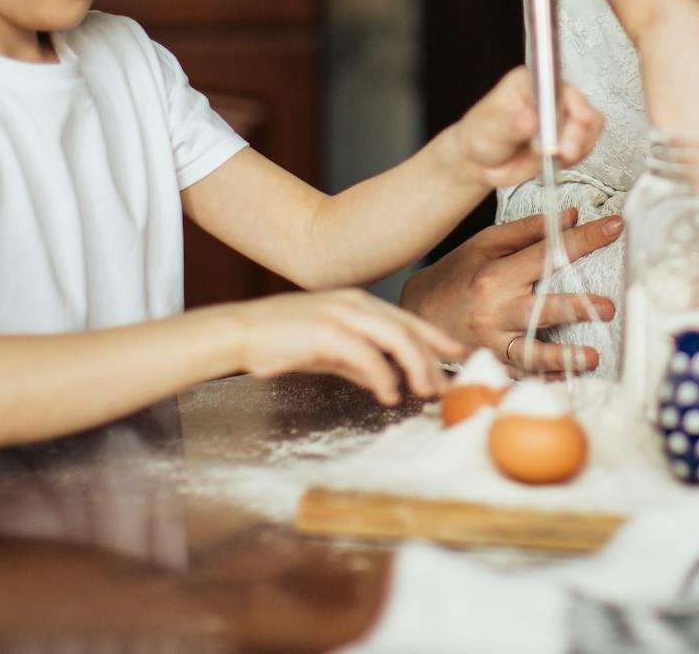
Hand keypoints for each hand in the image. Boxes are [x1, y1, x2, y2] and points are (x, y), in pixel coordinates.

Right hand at [232, 289, 464, 403]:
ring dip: (416, 367)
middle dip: (432, 359)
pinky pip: (367, 356)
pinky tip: (389, 394)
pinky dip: (383, 376)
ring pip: (397, 338)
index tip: (458, 356)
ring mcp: (342, 314)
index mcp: (358, 303)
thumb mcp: (327, 348)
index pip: (408, 320)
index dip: (436, 338)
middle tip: (444, 387)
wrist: (240, 333)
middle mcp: (356, 304)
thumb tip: (387, 379)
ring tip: (424, 392)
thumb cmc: (280, 340)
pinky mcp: (327, 332)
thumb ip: (358, 360)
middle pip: (409, 329)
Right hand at [399, 209, 620, 374]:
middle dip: (577, 308)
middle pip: (542, 309)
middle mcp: (495, 310)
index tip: (615, 227)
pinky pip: (519, 375)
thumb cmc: (454, 276)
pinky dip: (542, 378)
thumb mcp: (484, 245)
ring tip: (591, 358)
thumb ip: (528, 231)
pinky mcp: (490, 364)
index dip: (584, 239)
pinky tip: (564, 379)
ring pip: (531, 352)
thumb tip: (570, 216)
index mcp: (496, 275)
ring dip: (562, 356)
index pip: (547, 253)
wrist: (415, 314)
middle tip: (607, 308)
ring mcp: (492, 343)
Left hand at [450, 67, 603, 188]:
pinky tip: (559, 162)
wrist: (482, 162)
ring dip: (581, 146)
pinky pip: (587, 145)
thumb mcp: (490, 128)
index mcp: (530, 81)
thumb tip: (530, 119)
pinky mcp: (567, 137)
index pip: (560, 85)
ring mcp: (561, 117)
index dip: (572, 102)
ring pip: (590, 126)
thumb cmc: (482, 136)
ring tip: (560, 159)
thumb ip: (511, 124)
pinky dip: (578, 157)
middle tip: (564, 152)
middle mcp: (550, 95)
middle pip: (582, 105)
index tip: (575, 121)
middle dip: (578, 133)